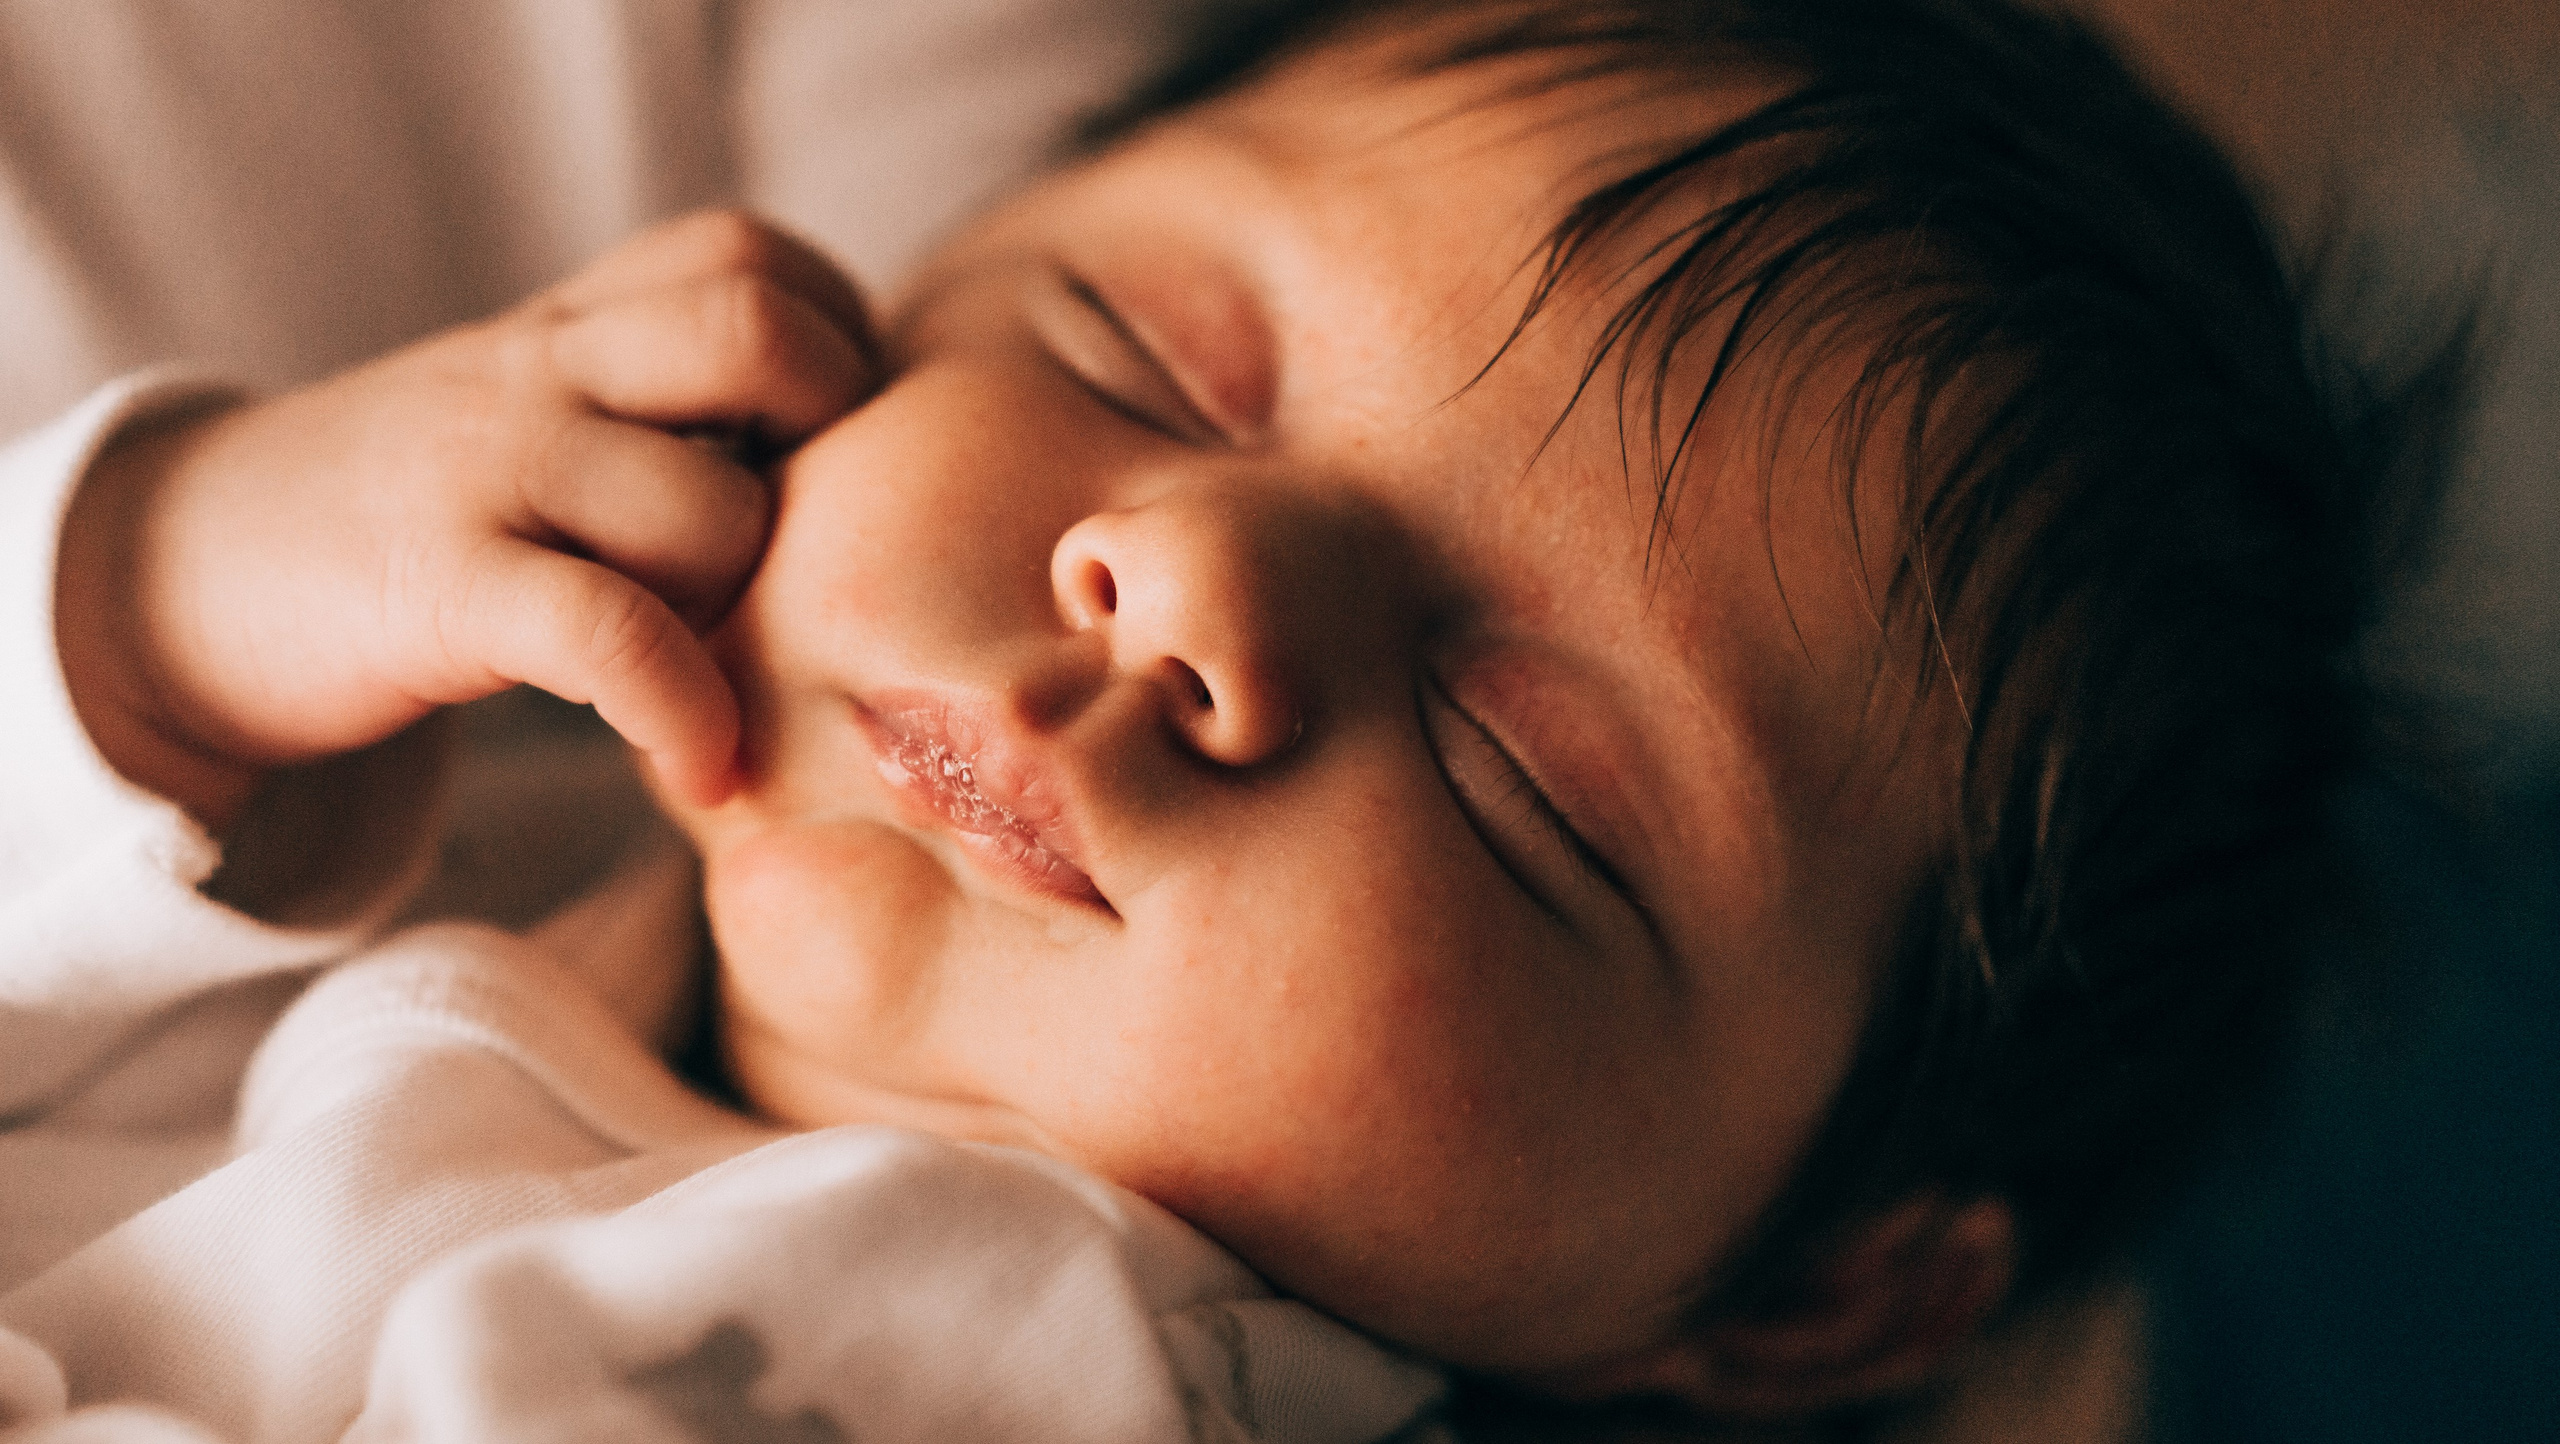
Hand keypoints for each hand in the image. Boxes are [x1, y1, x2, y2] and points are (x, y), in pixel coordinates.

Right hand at [55, 211, 876, 826]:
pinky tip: (701, 763)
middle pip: (757, 332)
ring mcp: (490, 467)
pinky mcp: (442, 585)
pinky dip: (684, 709)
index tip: (827, 444)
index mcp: (573, 322)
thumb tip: (839, 462)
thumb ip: (657, 400)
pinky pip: (611, 635)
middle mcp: (541, 368)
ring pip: (708, 503)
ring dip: (755, 601)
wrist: (185, 571)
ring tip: (729, 665)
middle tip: (817, 541)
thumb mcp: (534, 414)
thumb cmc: (413, 510)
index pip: (753, 257)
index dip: (832, 340)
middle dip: (834, 434)